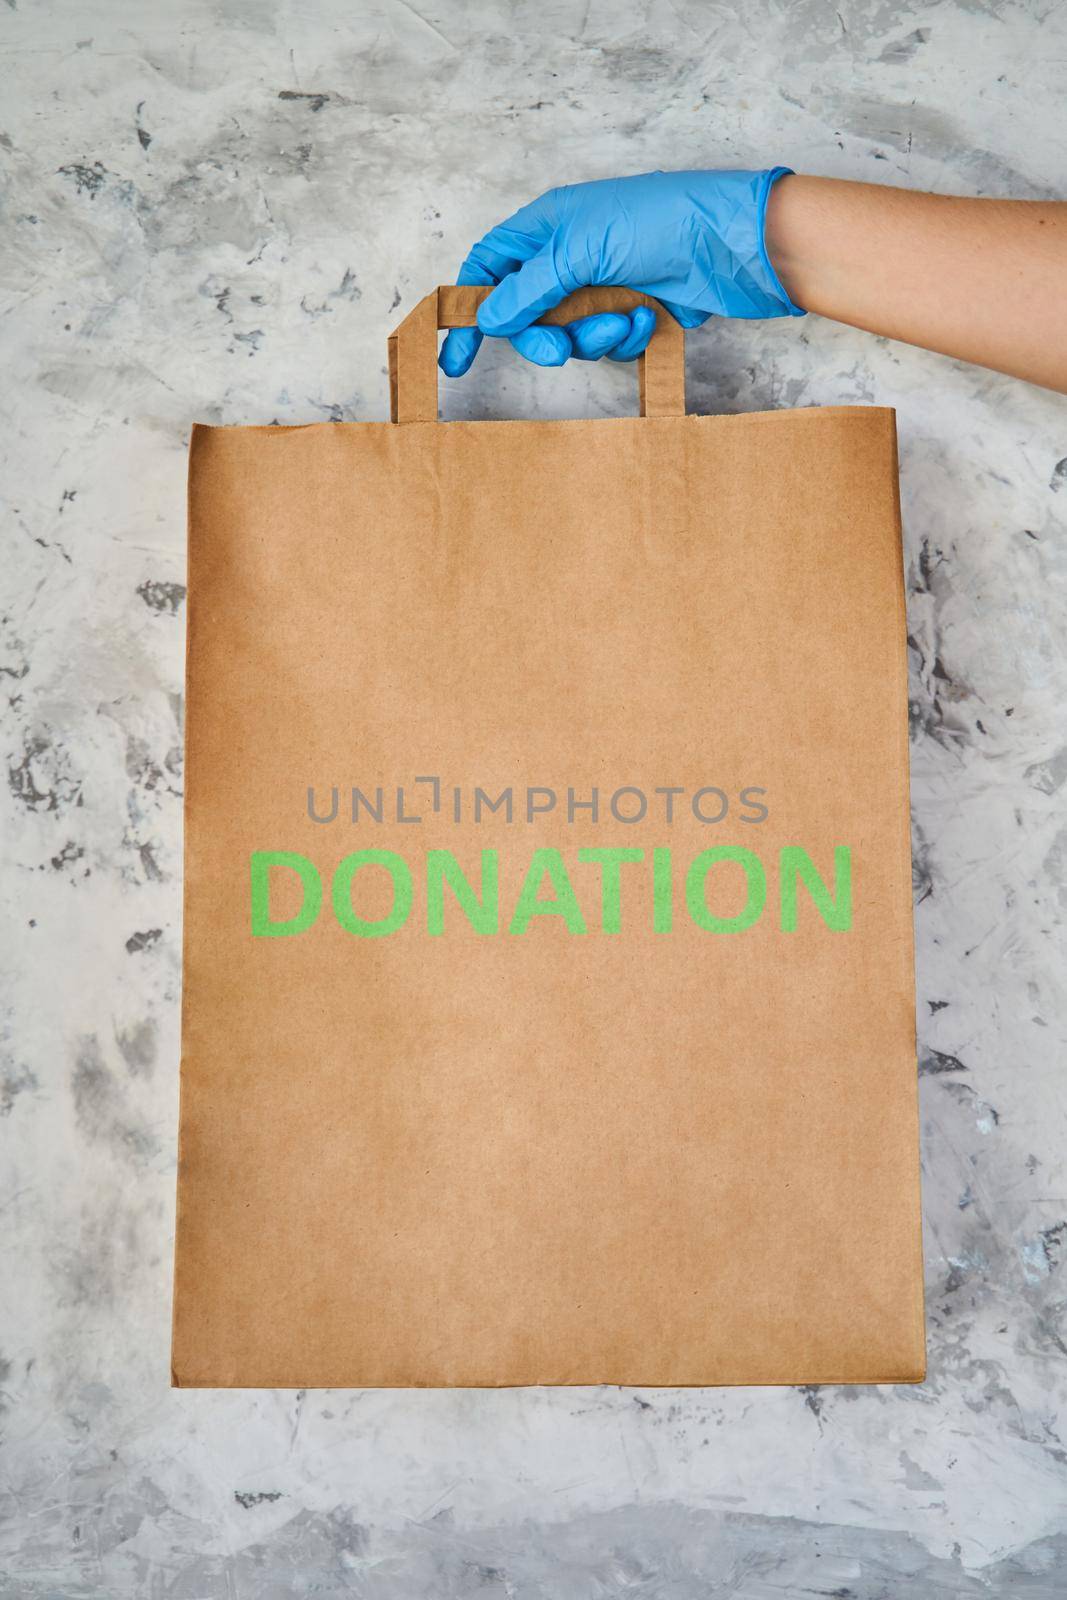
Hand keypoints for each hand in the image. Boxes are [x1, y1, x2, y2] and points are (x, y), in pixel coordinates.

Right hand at [439, 168, 803, 376]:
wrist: (733, 246)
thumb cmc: (661, 222)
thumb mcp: (582, 249)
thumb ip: (530, 287)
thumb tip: (490, 317)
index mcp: (547, 226)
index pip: (490, 268)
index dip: (470, 310)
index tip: (456, 357)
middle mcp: (568, 255)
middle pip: (526, 314)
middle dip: (542, 337)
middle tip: (558, 351)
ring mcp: (601, 284)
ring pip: (569, 334)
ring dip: (593, 335)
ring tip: (624, 319)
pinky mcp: (631, 310)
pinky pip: (606, 342)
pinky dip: (625, 337)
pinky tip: (650, 318)